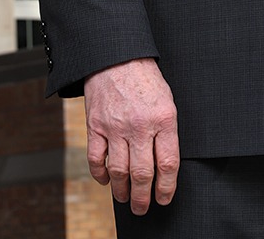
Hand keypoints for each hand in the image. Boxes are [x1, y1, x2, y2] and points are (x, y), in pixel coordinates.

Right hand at [84, 58, 179, 214]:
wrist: (116, 55)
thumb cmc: (144, 78)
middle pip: (142, 173)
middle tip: (142, 207)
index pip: (168, 164)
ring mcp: (115, 126)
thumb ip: (166, 130)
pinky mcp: (95, 125)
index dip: (167, 187)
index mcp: (163, 118)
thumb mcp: (166, 100)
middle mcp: (140, 125)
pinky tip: (105, 180)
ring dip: (122, 191)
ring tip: (125, 198)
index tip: (164, 198)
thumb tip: (164, 164)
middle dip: (143, 197)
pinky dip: (100, 174)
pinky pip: (96, 159)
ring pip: (118, 171)